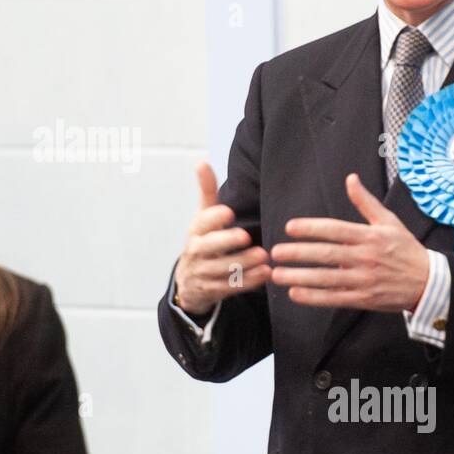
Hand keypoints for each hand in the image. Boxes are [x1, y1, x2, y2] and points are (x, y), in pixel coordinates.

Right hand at [172, 163, 271, 315]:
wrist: (189, 282)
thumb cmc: (203, 242)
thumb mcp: (202, 218)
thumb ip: (206, 192)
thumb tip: (201, 162)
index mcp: (196, 231)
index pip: (201, 222)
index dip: (213, 218)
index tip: (228, 212)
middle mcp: (195, 251)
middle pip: (207, 247)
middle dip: (226, 242)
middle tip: (246, 236)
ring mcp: (201, 273)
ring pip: (220, 270)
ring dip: (242, 264)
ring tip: (264, 257)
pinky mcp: (211, 291)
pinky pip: (229, 288)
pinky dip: (247, 282)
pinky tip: (265, 274)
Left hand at [270, 173, 429, 312]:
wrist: (429, 282)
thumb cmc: (406, 249)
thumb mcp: (389, 221)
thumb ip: (366, 202)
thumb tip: (350, 178)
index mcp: (369, 236)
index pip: (335, 229)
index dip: (311, 228)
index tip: (290, 227)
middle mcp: (365, 257)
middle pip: (327, 254)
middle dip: (299, 253)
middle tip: (275, 252)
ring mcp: (364, 279)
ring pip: (327, 278)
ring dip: (300, 277)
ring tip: (277, 274)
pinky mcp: (364, 298)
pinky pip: (335, 298)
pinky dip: (314, 297)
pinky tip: (295, 294)